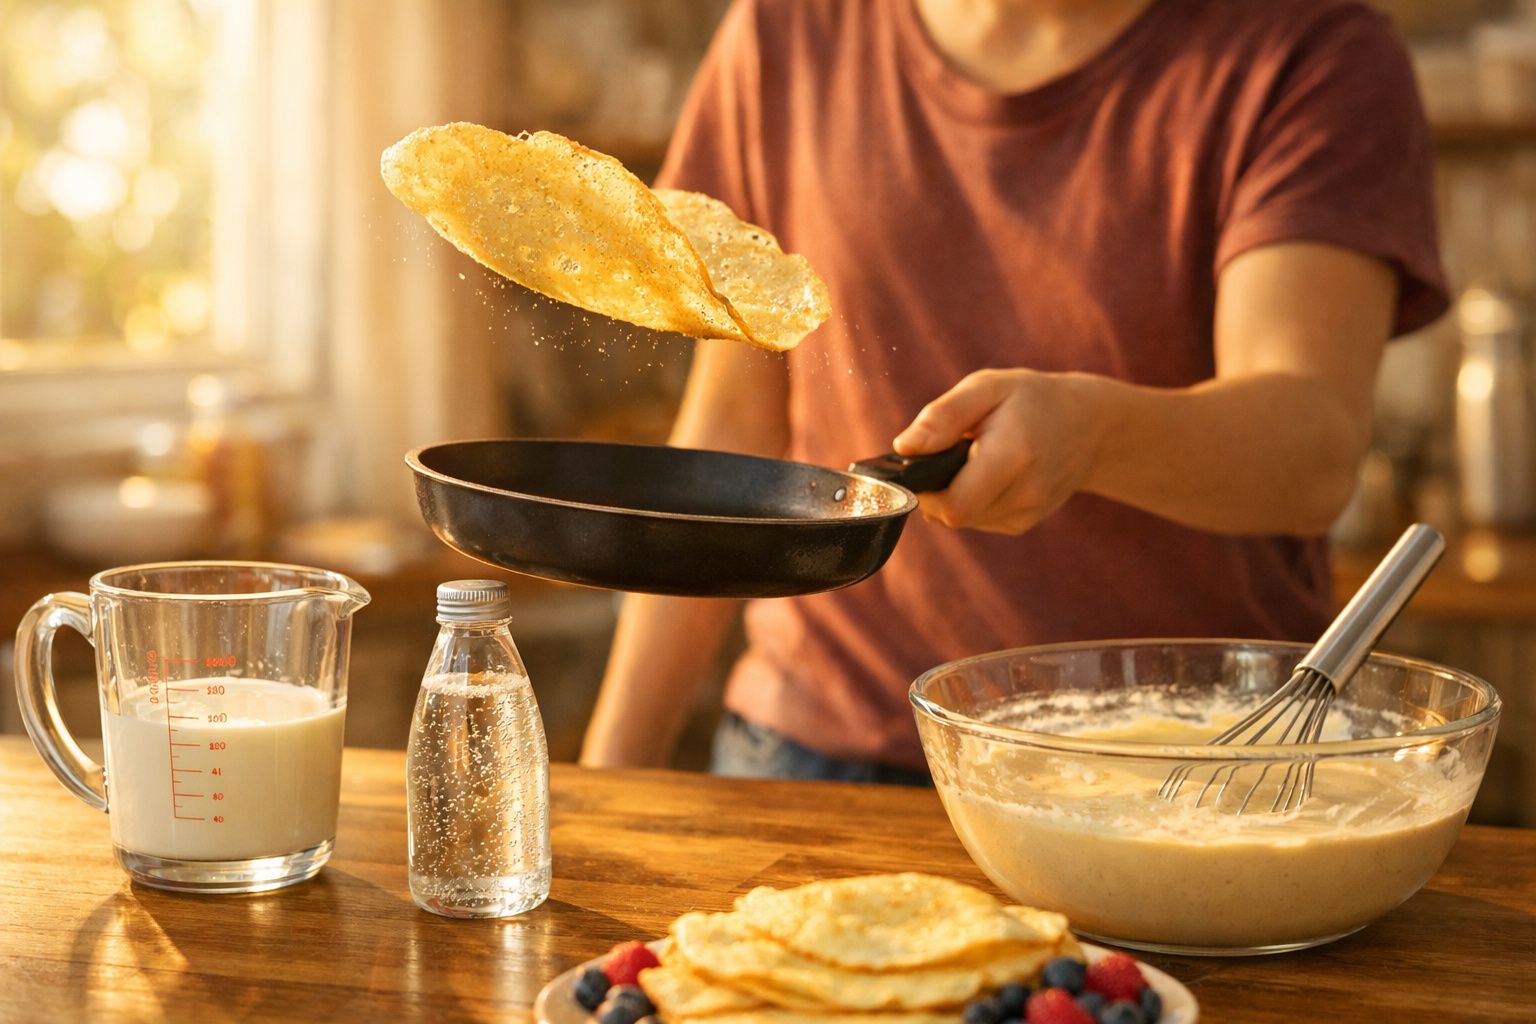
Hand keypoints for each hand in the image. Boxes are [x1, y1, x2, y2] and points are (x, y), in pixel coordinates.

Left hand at [892, 369, 1106, 533]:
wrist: (1088, 425)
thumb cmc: (1029, 400)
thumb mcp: (986, 388)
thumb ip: (943, 416)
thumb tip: (904, 448)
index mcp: (1013, 456)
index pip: (952, 506)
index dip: (926, 491)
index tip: (924, 463)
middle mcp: (1025, 494)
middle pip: (954, 516)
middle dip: (938, 490)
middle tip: (948, 454)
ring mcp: (1027, 514)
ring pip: (964, 520)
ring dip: (955, 494)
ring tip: (973, 458)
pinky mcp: (1024, 523)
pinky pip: (978, 520)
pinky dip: (972, 500)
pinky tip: (987, 473)